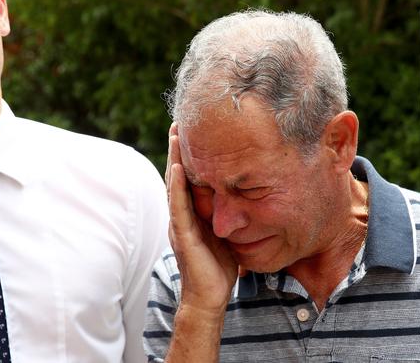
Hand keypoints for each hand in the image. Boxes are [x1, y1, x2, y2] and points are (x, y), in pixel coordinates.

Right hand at [166, 123, 238, 314]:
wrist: (208, 298)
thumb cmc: (218, 268)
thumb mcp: (226, 234)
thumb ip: (229, 216)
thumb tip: (246, 201)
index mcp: (192, 214)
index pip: (188, 178)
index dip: (188, 155)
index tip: (192, 131)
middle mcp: (181, 215)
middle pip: (177, 175)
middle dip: (177, 149)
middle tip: (179, 122)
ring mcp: (179, 224)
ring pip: (174, 186)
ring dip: (174, 159)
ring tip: (175, 135)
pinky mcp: (183, 236)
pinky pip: (178, 207)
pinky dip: (177, 187)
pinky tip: (177, 168)